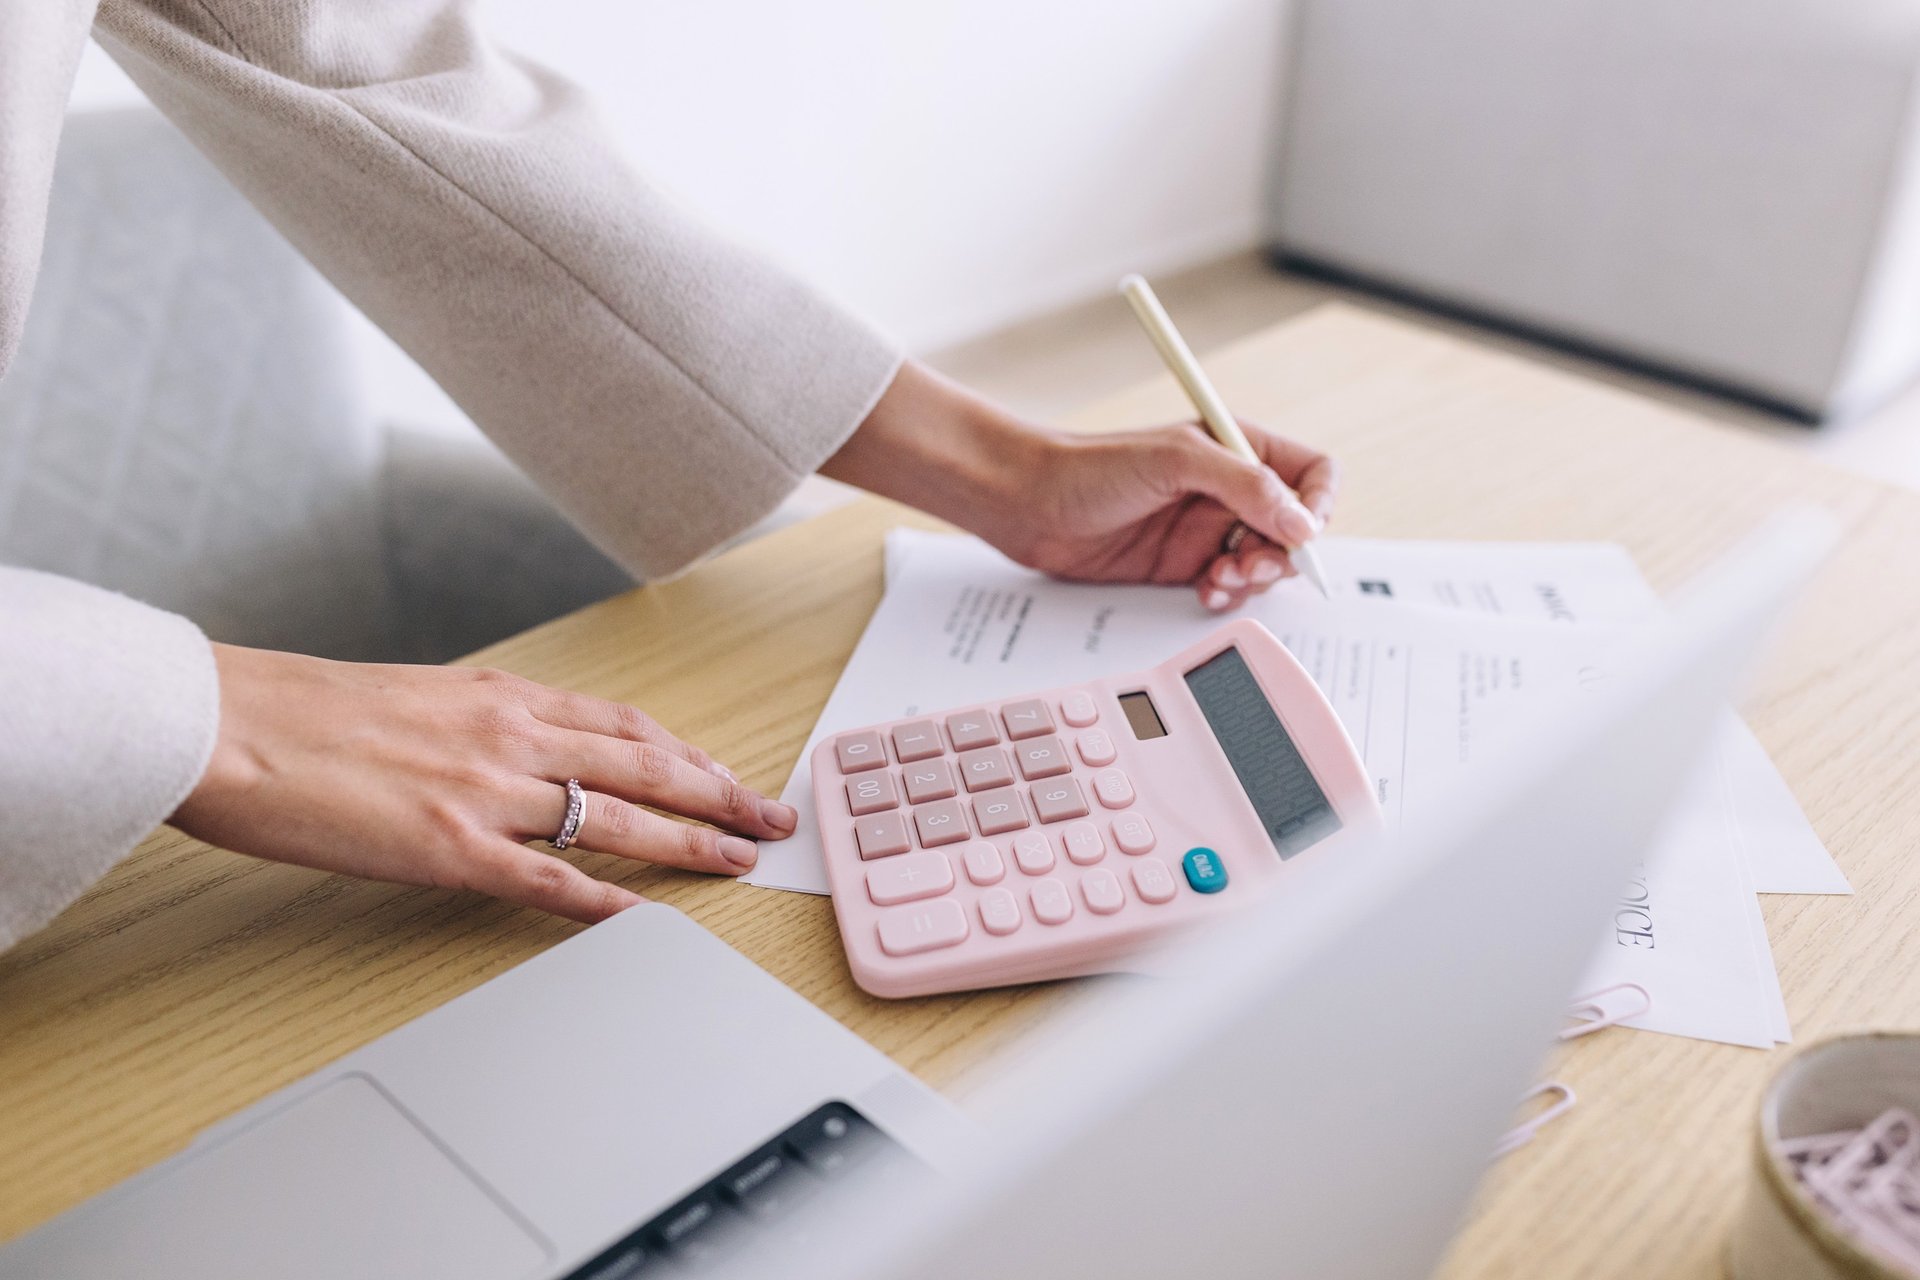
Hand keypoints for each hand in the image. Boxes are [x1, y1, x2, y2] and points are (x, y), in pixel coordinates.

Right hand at [171, 645, 797, 922]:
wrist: (228, 724)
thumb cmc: (302, 710)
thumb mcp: (414, 696)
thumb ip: (476, 724)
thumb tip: (513, 750)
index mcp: (500, 696)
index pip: (624, 724)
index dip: (687, 753)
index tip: (725, 774)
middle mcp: (511, 736)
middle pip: (648, 766)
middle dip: (721, 794)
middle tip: (772, 818)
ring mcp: (487, 793)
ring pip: (620, 819)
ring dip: (691, 843)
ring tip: (740, 862)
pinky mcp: (451, 849)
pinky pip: (551, 882)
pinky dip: (607, 903)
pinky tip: (648, 920)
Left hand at [988, 420, 1333, 610]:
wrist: (1029, 504)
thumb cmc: (1089, 467)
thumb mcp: (1175, 461)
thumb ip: (1245, 485)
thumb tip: (1302, 522)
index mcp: (1236, 448)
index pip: (1312, 473)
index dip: (1319, 503)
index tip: (1303, 531)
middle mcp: (1229, 489)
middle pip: (1296, 527)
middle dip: (1284, 552)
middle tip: (1250, 563)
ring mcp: (1207, 529)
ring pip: (1266, 562)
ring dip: (1255, 577)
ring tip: (1222, 577)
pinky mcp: (1183, 565)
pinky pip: (1230, 587)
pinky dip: (1229, 594)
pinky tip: (1206, 591)